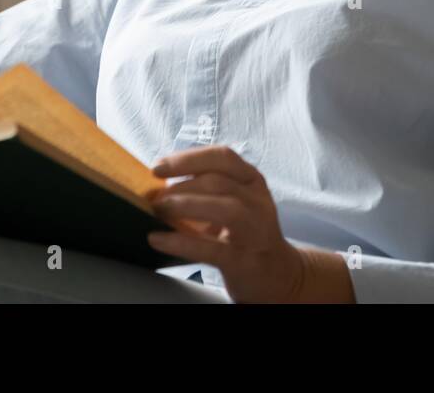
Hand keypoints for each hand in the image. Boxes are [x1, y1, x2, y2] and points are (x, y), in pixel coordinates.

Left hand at [146, 145, 306, 302]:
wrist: (280, 275)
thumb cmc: (247, 234)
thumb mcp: (236, 203)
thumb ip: (208, 190)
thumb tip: (160, 185)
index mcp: (252, 181)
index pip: (222, 157)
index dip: (188, 159)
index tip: (158, 167)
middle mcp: (257, 201)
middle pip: (218, 181)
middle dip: (180, 185)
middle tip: (154, 197)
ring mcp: (255, 230)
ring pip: (223, 208)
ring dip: (184, 205)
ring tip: (157, 210)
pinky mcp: (245, 260)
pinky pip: (211, 248)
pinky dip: (180, 242)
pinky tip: (158, 239)